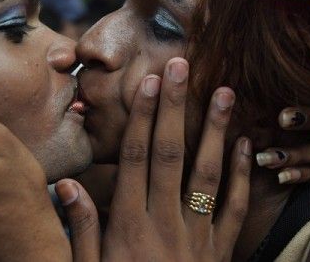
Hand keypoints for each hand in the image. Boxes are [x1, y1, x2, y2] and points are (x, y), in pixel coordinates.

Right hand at [56, 58, 251, 261]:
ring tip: (223, 92)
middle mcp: (165, 222)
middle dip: (174, 107)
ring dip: (215, 130)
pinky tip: (246, 144)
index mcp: (130, 224)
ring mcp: (197, 236)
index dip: (142, 118)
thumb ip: (80, 228)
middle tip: (180, 66)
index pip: (136, 159)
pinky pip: (235, 208)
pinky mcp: (221, 250)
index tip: (148, 84)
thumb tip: (64, 183)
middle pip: (170, 154)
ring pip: (207, 173)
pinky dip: (243, 175)